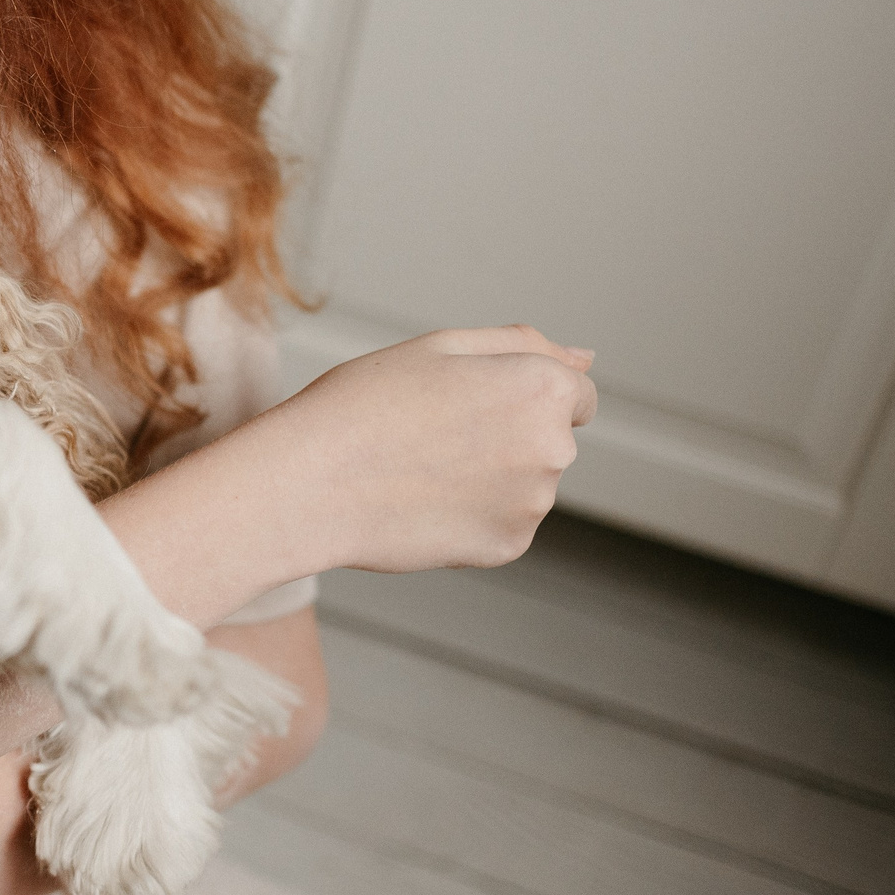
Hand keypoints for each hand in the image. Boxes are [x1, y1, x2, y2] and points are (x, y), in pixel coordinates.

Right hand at [259, 325, 597, 575]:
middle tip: (427, 432)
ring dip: (487, 475)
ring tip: (417, 466)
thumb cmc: (363, 404)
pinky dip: (470, 514)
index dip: (517, 392)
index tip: (468, 402)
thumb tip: (586, 358)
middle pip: (548, 438)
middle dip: (505, 433)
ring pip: (524, 482)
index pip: (575, 392)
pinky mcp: (506, 547)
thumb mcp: (440, 347)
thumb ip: (524, 346)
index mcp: (541, 389)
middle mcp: (553, 449)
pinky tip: (420, 501)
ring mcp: (532, 505)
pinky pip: (502, 522)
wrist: (309, 484)